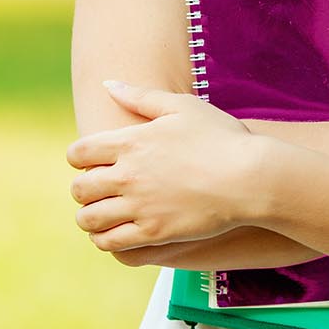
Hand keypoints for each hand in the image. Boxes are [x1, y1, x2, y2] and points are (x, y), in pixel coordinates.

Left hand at [65, 80, 265, 252]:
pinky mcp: (153, 233)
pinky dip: (105, 239)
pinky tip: (116, 232)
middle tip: (99, 190)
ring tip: (104, 213)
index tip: (93, 162)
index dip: (79, 158)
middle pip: (79, 189)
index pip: (78, 153)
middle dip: (83, 189)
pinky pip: (110, 243)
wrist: (251, 177)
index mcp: (131, 142)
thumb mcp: (182, 107)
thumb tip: (108, 85)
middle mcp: (128, 174)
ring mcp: (140, 206)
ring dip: (91, 217)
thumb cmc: (220, 137)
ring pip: (89, 219)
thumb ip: (141, 96)